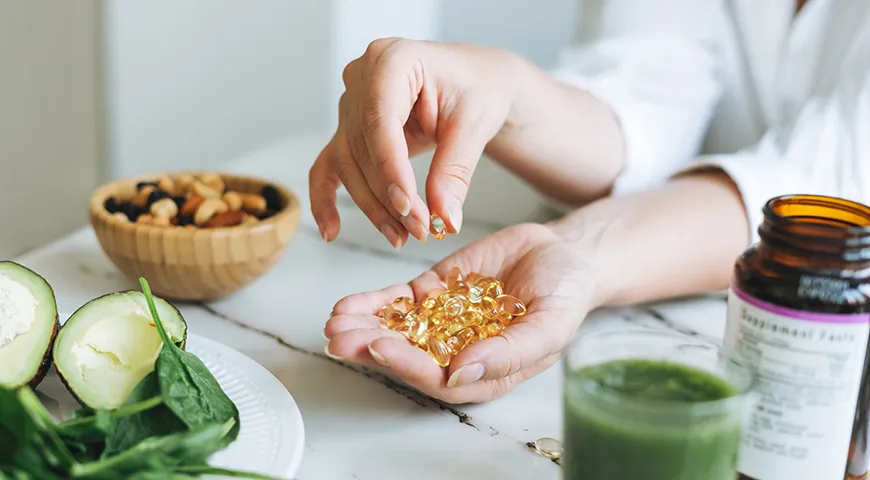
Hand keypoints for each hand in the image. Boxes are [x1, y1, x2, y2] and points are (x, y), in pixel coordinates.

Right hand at [308, 38, 529, 249]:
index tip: (408, 207)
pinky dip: (326, 198)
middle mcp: (361, 76)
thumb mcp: (475, 125)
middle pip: (362, 147)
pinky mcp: (350, 128)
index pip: (379, 121)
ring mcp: (351, 102)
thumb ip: (455, 170)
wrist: (478, 83)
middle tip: (419, 230)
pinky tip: (332, 230)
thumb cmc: (478, 88)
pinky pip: (329, 165)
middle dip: (388, 196)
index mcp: (392, 59)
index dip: (390, 169)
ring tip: (402, 236)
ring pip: (349, 164)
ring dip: (373, 205)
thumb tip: (445, 218)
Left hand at [323, 223, 595, 403]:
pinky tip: (347, 305)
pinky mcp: (434, 292)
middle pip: (407, 357)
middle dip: (371, 348)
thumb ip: (508, 353)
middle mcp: (457, 352)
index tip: (380, 348)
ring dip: (363, 328)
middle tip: (340, 339)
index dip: (408, 366)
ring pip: (396, 330)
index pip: (439, 379)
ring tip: (335, 322)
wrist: (564, 253)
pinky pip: (398, 301)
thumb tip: (460, 374)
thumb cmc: (566, 295)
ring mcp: (442, 321)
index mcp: (484, 371)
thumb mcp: (550, 325)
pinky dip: (372, 303)